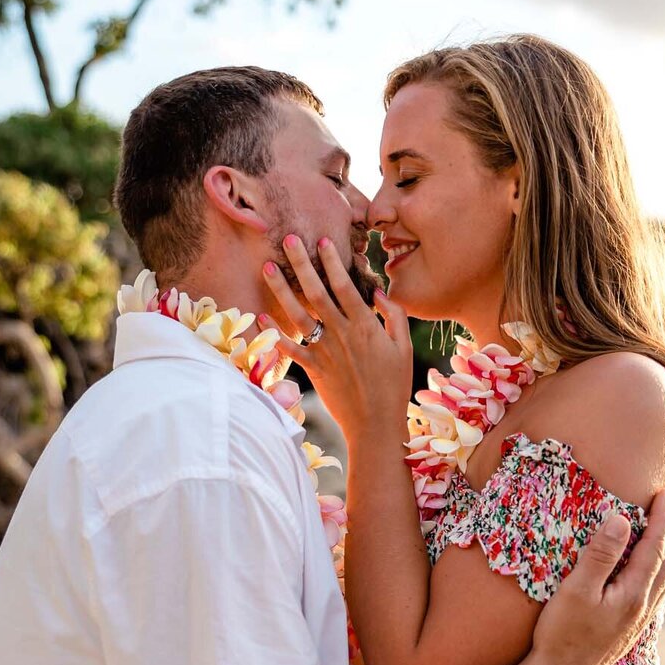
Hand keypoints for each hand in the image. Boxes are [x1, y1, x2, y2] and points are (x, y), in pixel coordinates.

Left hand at [262, 237, 412, 446]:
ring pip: (298, 314)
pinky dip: (274, 333)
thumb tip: (376, 292)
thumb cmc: (394, 386)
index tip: (322, 240)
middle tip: (288, 239)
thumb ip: (393, 315)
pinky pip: (290, 348)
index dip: (332, 261)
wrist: (376, 425)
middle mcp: (341, 334)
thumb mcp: (404, 347)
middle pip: (317, 292)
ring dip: (281, 290)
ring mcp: (324, 351)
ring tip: (266, 267)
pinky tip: (261, 317)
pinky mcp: (313, 370)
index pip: (345, 284)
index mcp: (365, 325)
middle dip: (301, 263)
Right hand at [522, 490, 664, 664]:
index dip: (662, 518)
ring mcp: (639, 619)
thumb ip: (600, 555)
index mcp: (635, 594)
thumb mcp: (576, 591)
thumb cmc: (562, 635)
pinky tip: (658, 569)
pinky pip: (657, 589)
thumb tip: (621, 519)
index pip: (656, 547)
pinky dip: (664, 569)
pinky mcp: (630, 628)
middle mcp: (644, 606)